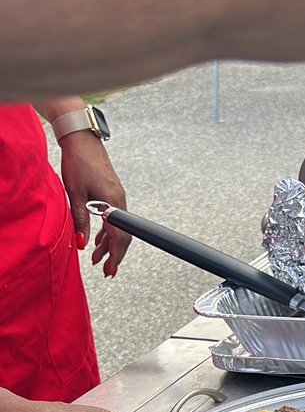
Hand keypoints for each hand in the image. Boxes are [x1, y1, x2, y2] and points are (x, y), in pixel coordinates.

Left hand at [59, 132, 131, 274]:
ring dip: (108, 245)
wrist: (82, 140)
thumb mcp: (75, 194)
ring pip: (117, 228)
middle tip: (106, 272)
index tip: (110, 270)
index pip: (119, 237)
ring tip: (96, 259)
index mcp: (112, 203)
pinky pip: (114, 218)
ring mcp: (118, 197)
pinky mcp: (113, 194)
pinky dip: (107, 232)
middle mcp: (119, 201)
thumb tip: (81, 243)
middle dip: (114, 255)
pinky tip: (97, 240)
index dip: (115, 256)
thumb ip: (80, 220)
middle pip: (122, 236)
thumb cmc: (78, 163)